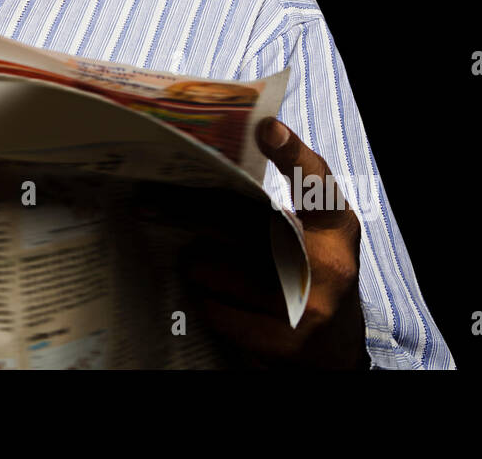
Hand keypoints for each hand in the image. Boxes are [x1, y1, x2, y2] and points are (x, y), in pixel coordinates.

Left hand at [136, 117, 367, 368]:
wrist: (334, 353)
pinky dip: (205, 304)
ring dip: (195, 266)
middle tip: (148, 205)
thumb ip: (272, 205)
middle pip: (245, 222)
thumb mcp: (307, 237)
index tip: (266, 128)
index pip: (316, 182)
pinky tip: (204, 299)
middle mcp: (330, 261)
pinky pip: (221, 313)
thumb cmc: (306, 280)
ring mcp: (312, 304)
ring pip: (223, 270)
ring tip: (188, 263)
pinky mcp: (288, 343)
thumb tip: (205, 167)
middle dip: (189, 211)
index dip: (291, 152)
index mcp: (334, 226)